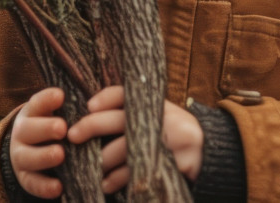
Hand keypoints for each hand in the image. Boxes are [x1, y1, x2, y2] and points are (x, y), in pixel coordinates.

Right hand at [10, 87, 67, 197]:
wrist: (30, 149)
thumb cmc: (54, 127)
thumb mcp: (59, 114)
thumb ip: (72, 109)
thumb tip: (98, 103)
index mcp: (32, 114)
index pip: (37, 103)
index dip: (47, 99)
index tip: (61, 96)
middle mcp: (22, 134)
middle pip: (28, 129)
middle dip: (45, 128)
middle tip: (62, 128)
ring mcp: (21, 156)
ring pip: (27, 157)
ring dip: (43, 156)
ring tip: (60, 154)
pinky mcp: (25, 178)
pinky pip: (32, 183)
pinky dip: (44, 186)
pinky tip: (59, 187)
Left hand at [66, 85, 203, 194]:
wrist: (207, 150)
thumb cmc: (171, 131)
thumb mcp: (156, 114)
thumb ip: (129, 111)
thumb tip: (90, 113)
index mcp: (154, 103)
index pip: (125, 93)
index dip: (105, 97)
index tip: (88, 106)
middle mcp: (162, 118)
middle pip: (118, 119)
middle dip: (91, 126)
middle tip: (72, 136)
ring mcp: (169, 141)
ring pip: (123, 151)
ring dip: (101, 161)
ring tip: (89, 168)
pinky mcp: (174, 163)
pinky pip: (137, 173)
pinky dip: (118, 180)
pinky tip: (106, 184)